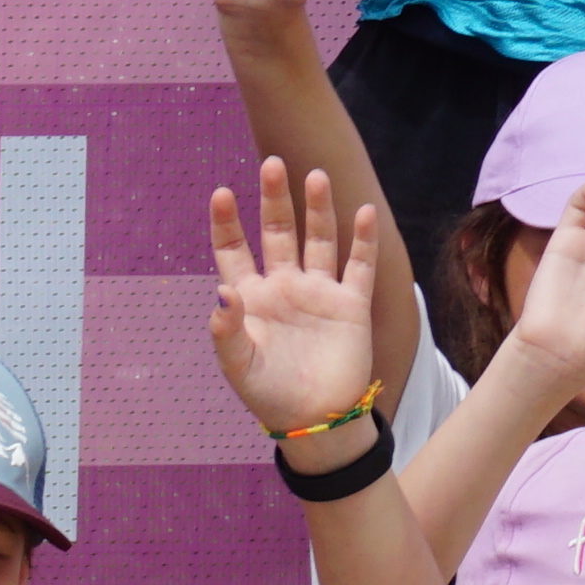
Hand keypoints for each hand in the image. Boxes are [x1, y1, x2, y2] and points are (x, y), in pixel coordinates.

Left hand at [206, 158, 386, 439]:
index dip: (227, 222)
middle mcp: (284, 286)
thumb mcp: (238, 366)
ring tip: (316, 175)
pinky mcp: (350, 305)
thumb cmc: (269, 394)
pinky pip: (358, 265)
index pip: (234, 249)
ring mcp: (318, 292)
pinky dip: (362, 239)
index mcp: (250, 297)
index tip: (222, 192)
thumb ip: (226, 331)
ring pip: (318, 240)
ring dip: (318, 209)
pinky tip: (363, 211)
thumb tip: (221, 294)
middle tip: (272, 164)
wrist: (315, 420)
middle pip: (278, 232)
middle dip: (275, 200)